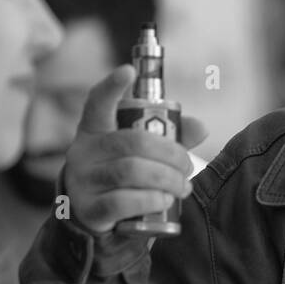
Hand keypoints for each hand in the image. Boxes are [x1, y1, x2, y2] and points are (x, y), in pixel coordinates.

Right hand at [63, 65, 208, 233]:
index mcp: (95, 128)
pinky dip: (150, 200)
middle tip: (188, 166)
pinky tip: (164, 200)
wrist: (94, 213)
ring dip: (166, 179)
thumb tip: (202, 127)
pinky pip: (122, 201)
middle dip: (170, 154)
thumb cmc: (123, 170)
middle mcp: (83, 151)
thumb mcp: (141, 149)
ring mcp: (82, 181)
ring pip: (130, 172)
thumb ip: (170, 135)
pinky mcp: (89, 209)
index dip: (112, 86)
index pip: (97, 101)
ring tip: (182, 186)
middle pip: (132, 142)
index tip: (128, 70)